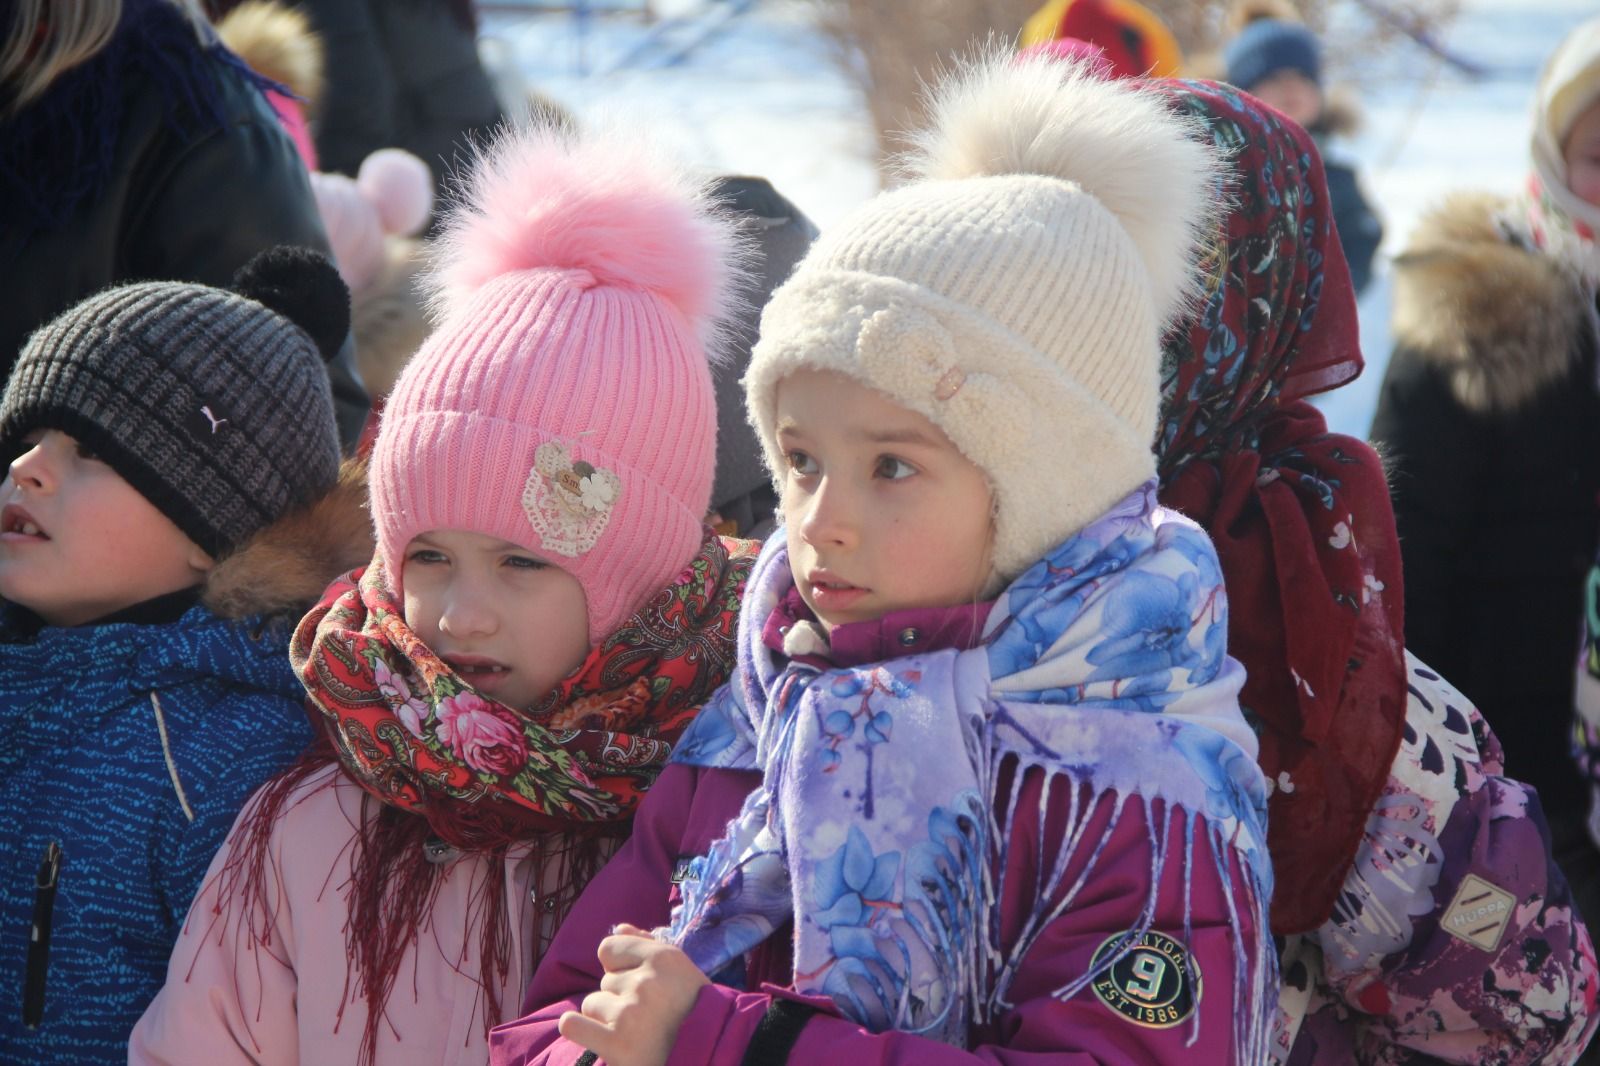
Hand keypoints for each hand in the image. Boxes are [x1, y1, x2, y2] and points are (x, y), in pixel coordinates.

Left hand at [558, 923, 708, 1065]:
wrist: (707, 1053)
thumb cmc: (691, 1010)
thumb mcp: (679, 969)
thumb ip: (646, 944)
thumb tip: (619, 928)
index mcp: (664, 958)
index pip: (607, 949)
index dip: (621, 967)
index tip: (641, 985)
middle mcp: (646, 982)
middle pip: (604, 981)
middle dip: (619, 997)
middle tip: (647, 1016)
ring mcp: (630, 1014)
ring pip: (591, 1004)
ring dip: (606, 1018)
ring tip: (636, 1032)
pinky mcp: (618, 1045)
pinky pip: (572, 1025)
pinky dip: (579, 1029)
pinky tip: (599, 1036)